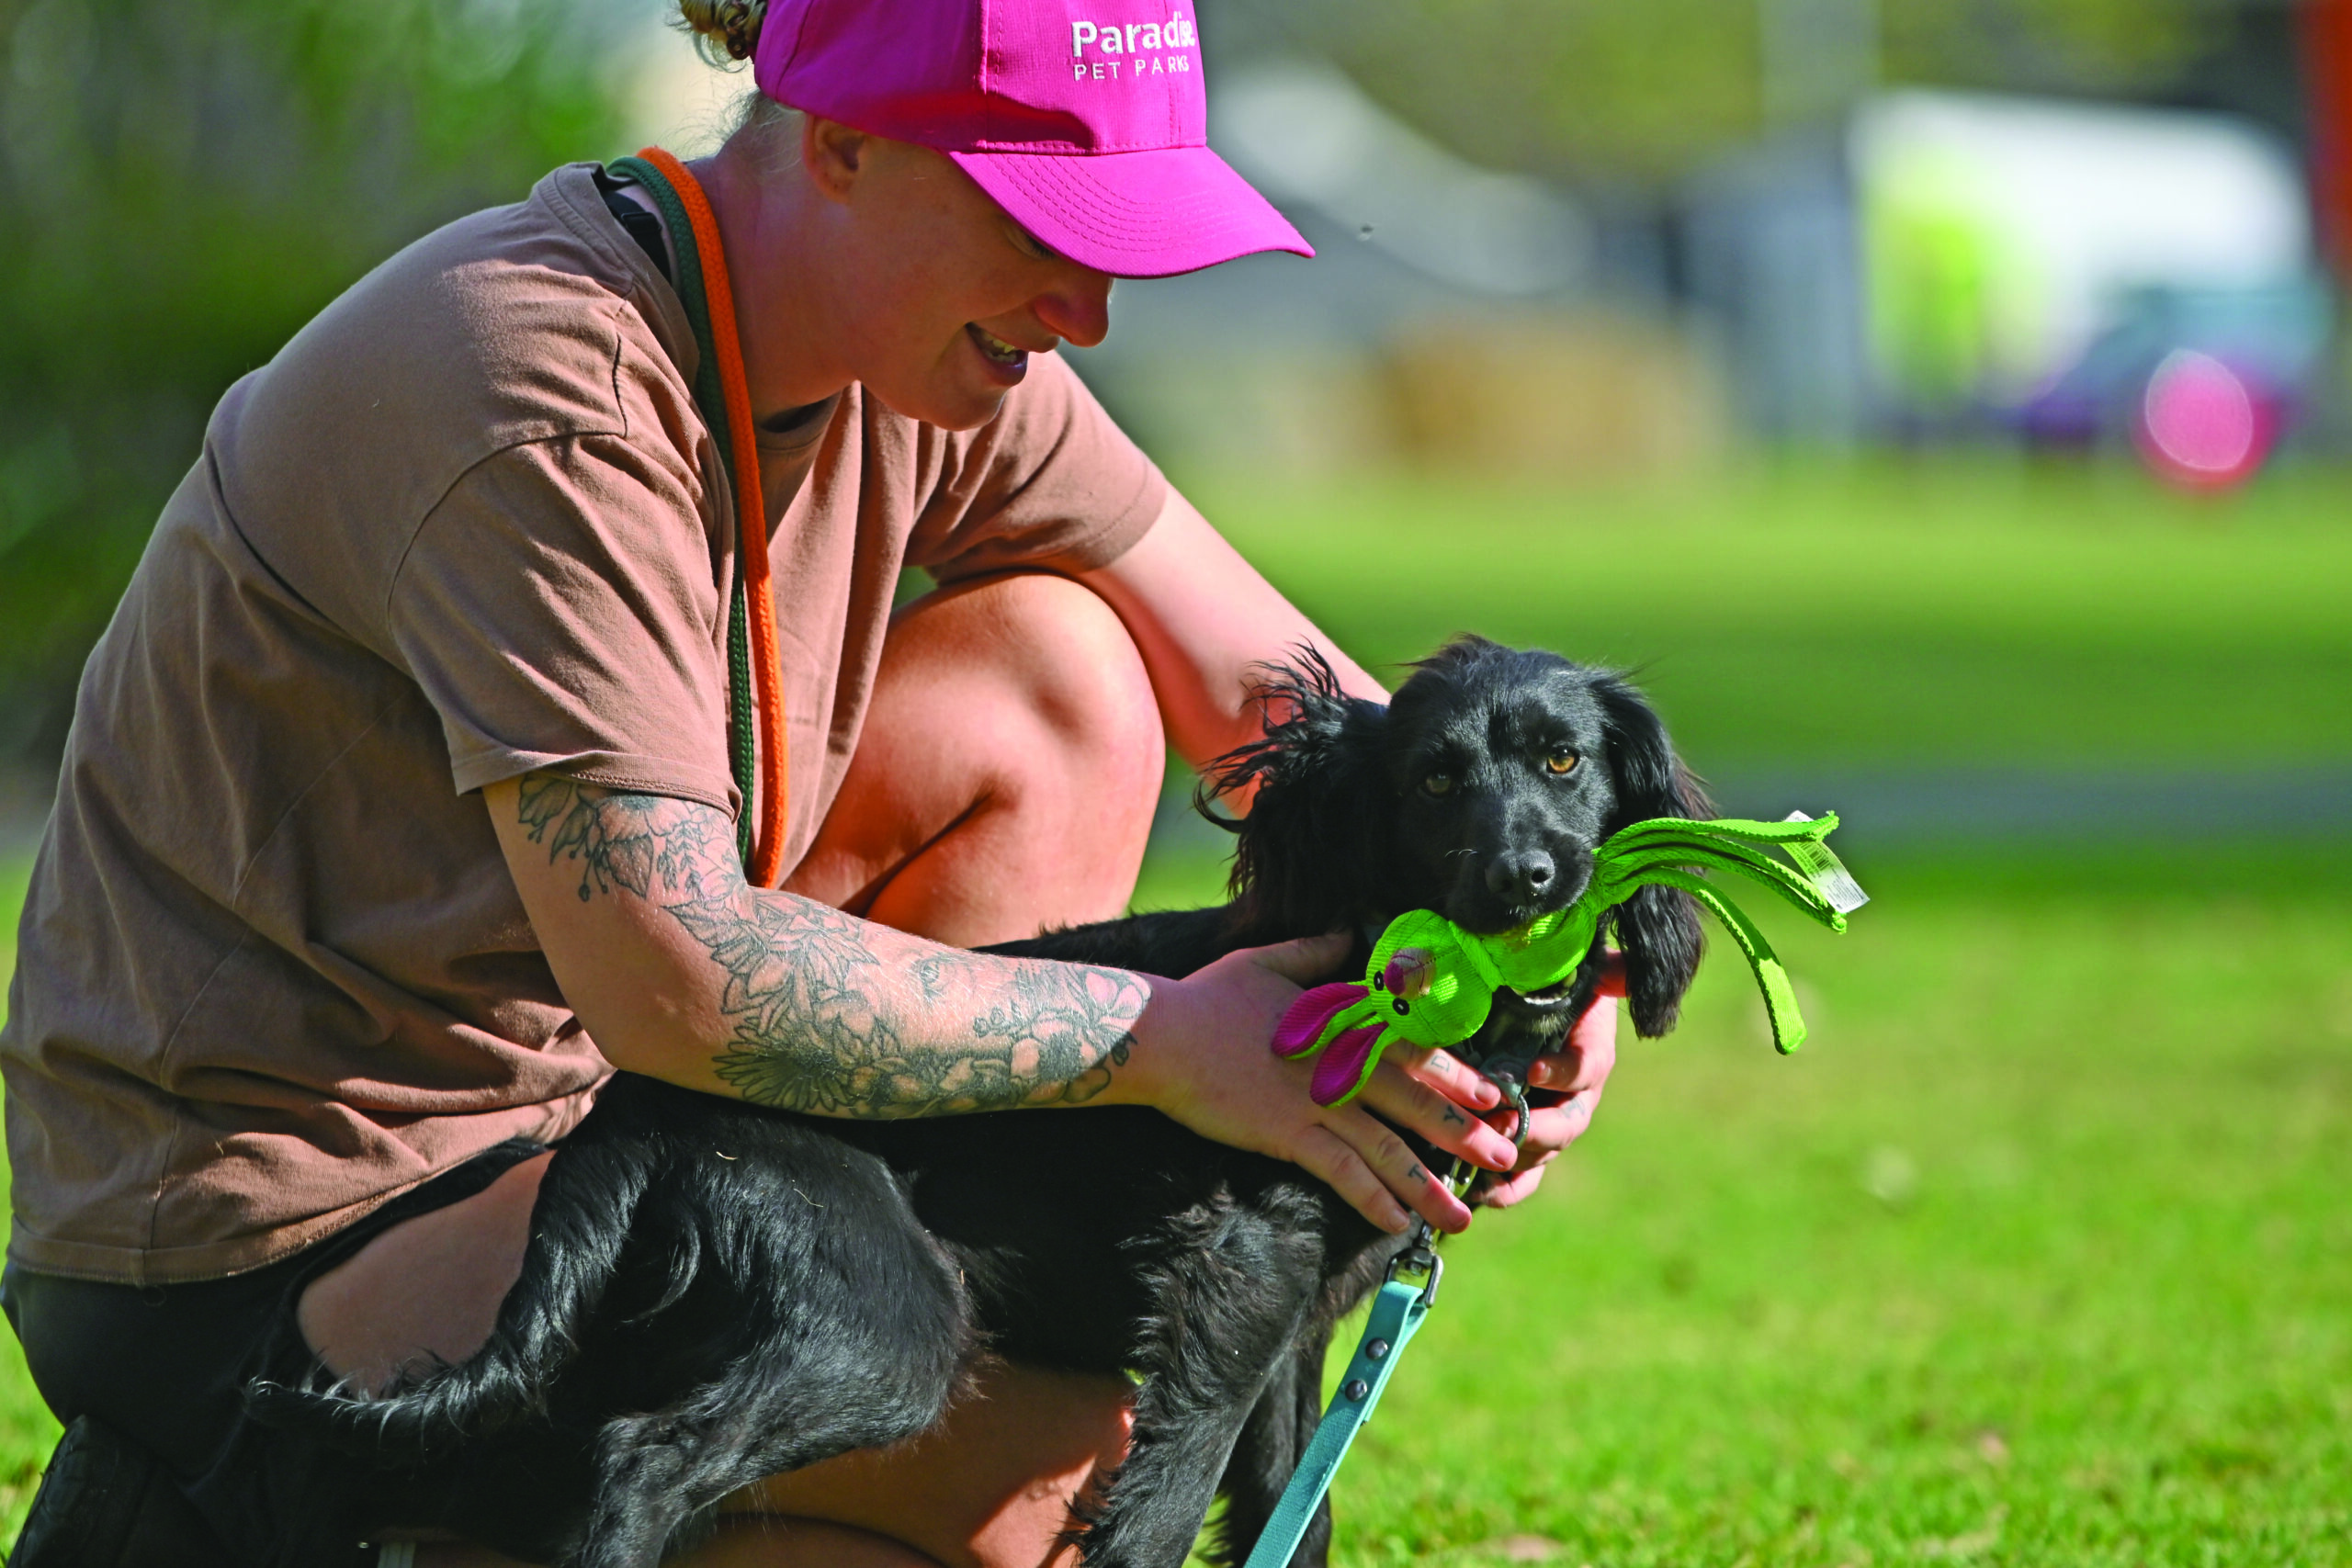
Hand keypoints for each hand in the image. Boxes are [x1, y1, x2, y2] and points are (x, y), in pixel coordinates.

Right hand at [1120, 933, 1518, 1235]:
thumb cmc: (1208, 996)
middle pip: (1416, 1102)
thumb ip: (1314, 952)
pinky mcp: (1287, 1132)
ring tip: (1462, 1217)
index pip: (1414, 1052)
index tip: (1494, 1097)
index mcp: (1342, 1025)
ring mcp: (1316, 1100)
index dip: (1458, 1076)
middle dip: (1465, 1133)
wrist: (1162, 1033)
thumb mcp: (1267, 961)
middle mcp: (1340, 1064)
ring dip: (1429, 1185)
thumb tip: (1344, 932)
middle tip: (1506, 1158)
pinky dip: (1372, 1198)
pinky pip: (1342, 1171)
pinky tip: (1396, 1224)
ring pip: (1388, 1147)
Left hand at [1478, 951, 1623, 1209]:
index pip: (1586, 1067)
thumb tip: (1626, 968)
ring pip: (1542, 1151)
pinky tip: (1482, 1194)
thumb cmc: (1559, 990)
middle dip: (1535, 1128)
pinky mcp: (1529, 1145)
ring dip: (1515, 1156)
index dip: (1563, 1072)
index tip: (1532, 1070)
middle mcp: (1578, 1096)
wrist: (1538, 1015)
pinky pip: (1524, 1176)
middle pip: (1566, 1123)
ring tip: (1484, 1156)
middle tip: (1500, 1124)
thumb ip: (1607, 971)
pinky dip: (1505, 1187)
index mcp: (1593, 1055)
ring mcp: (1553, 1124)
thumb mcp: (1585, 973)